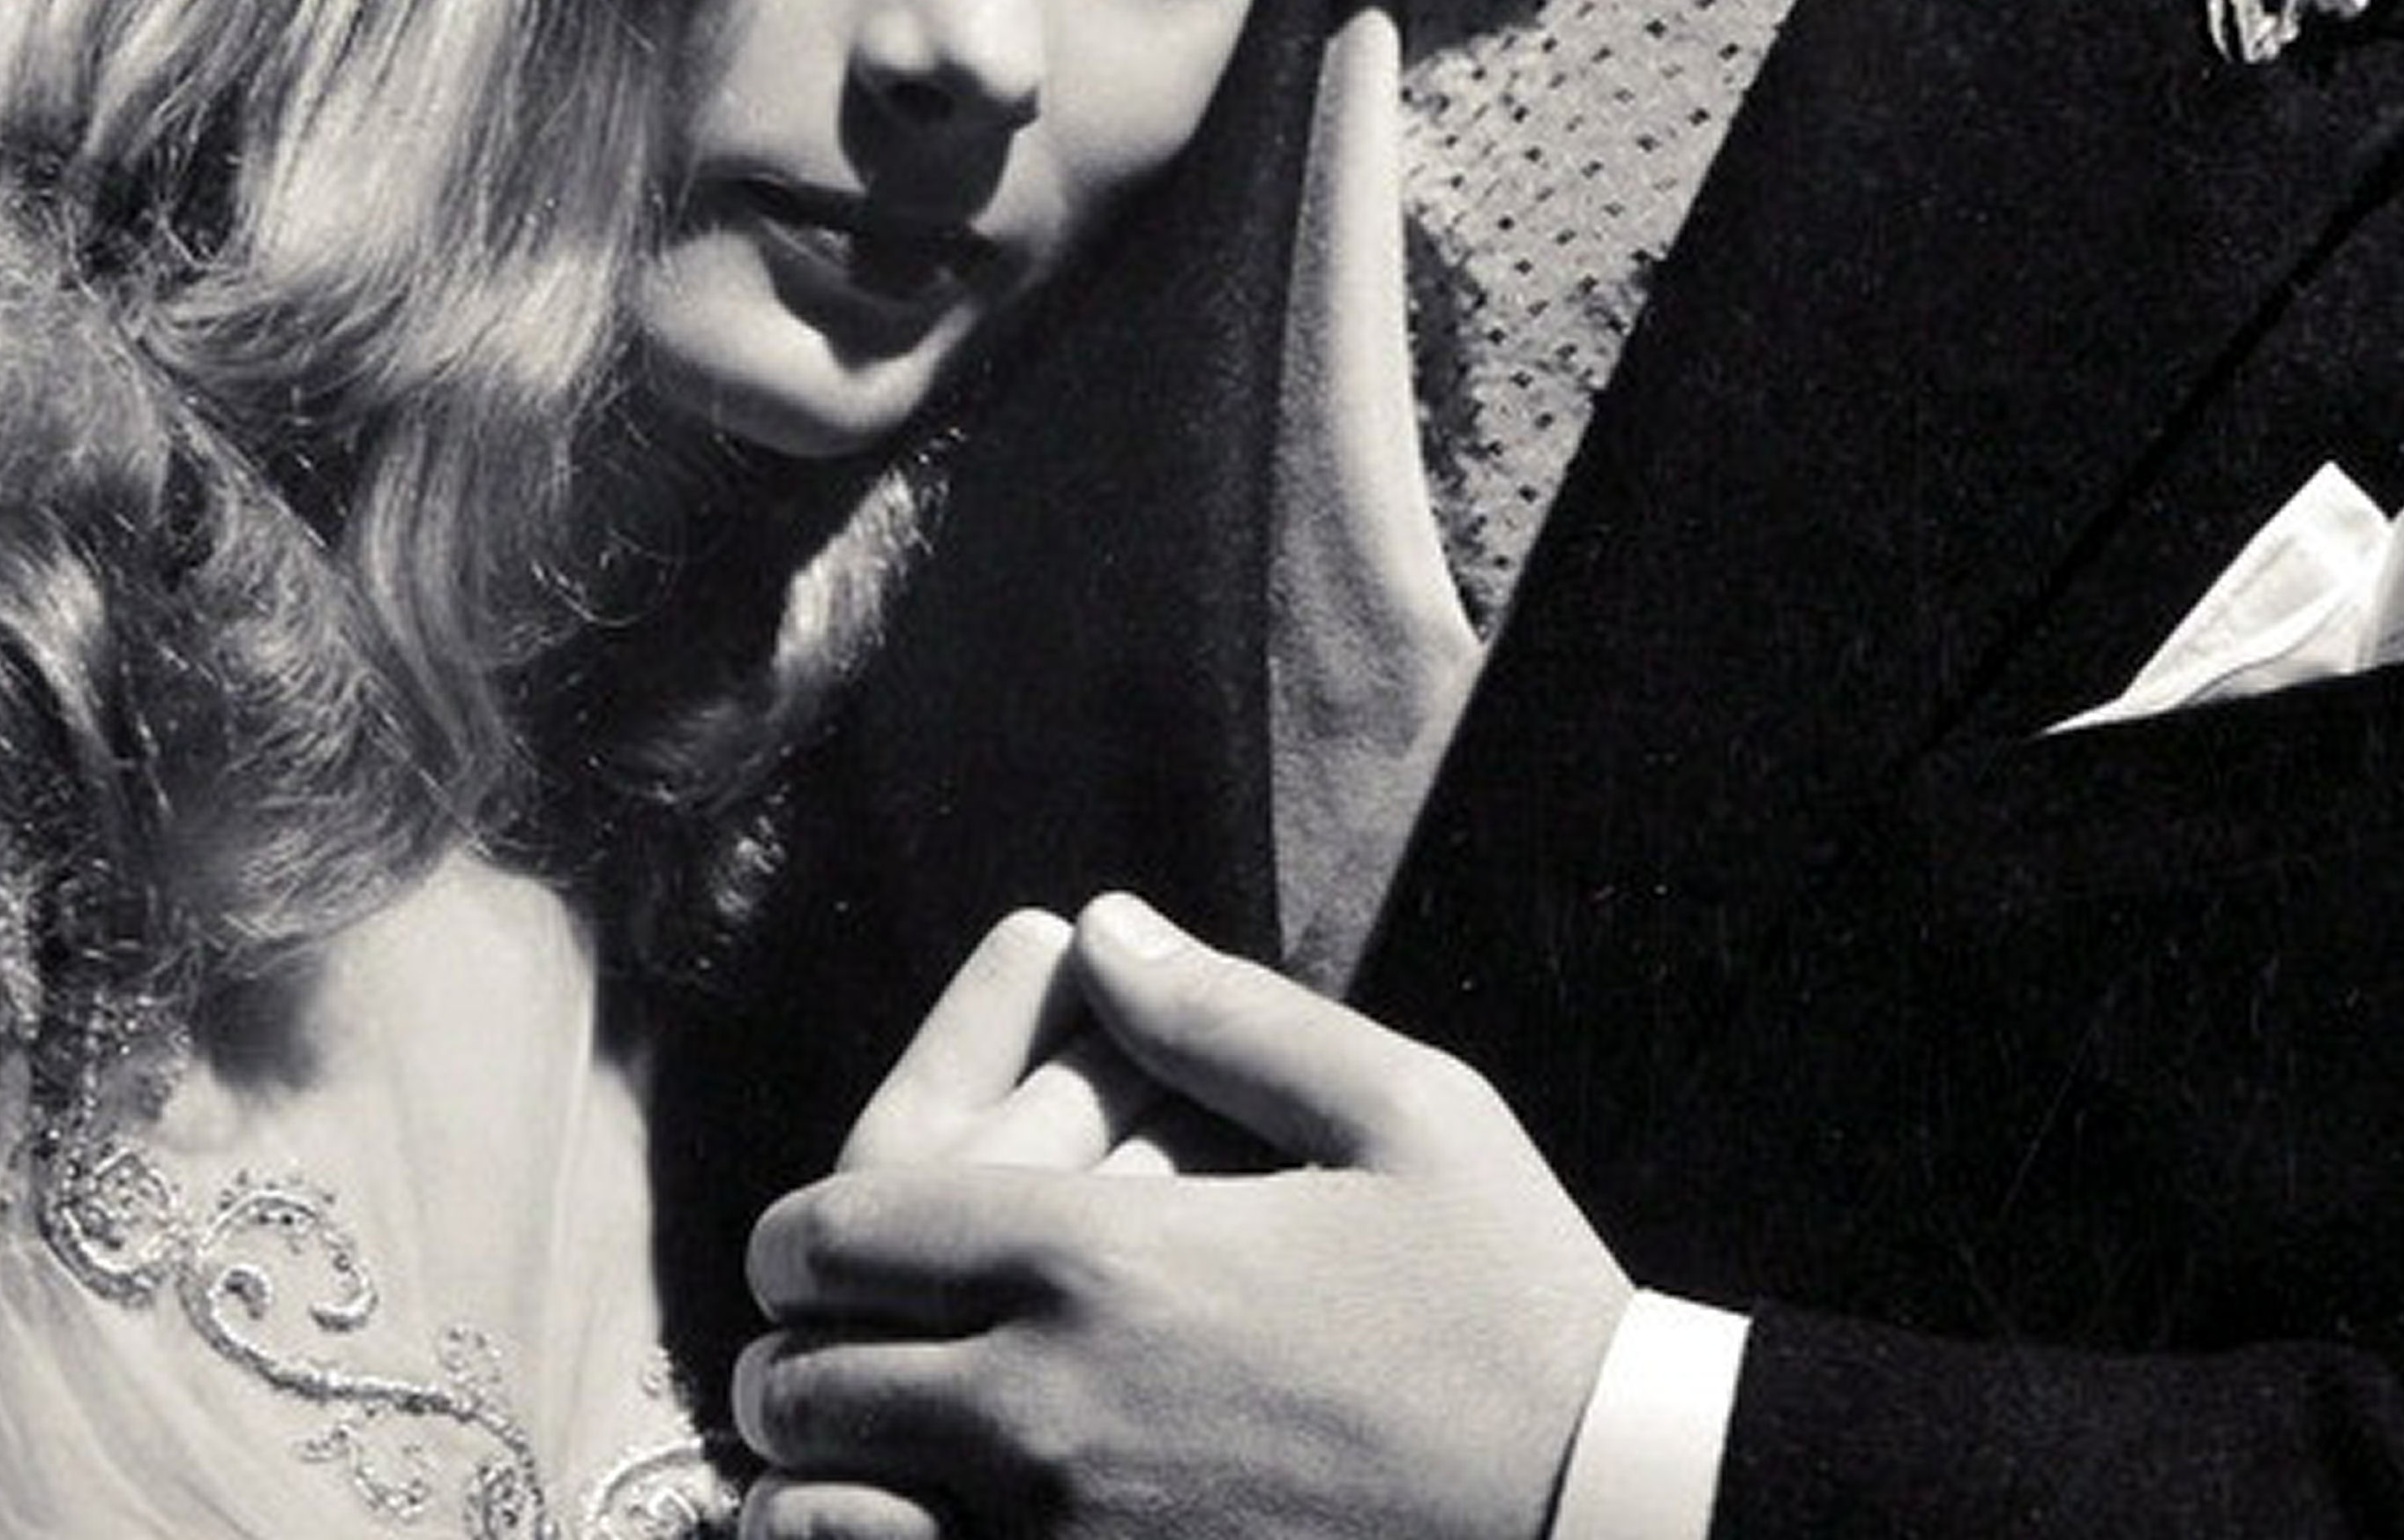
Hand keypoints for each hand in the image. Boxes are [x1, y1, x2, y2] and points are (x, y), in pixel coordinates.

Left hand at [732, 892, 1625, 1539]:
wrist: (1604, 1519)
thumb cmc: (1513, 1314)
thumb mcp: (1408, 1116)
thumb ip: (1228, 1015)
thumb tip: (1102, 925)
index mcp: (1104, 1265)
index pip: (838, 1235)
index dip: (801, 1238)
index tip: (817, 1248)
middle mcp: (1049, 1412)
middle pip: (807, 1385)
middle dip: (799, 1357)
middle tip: (833, 1348)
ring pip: (840, 1514)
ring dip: (833, 1475)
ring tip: (873, 1453)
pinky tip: (932, 1531)